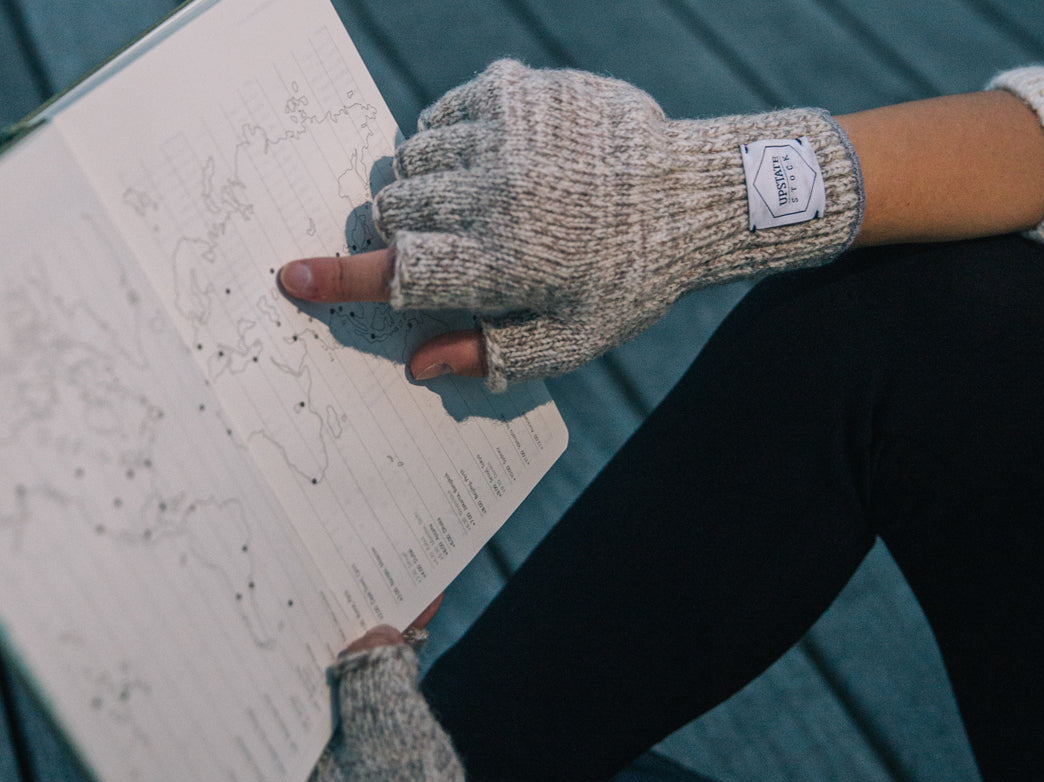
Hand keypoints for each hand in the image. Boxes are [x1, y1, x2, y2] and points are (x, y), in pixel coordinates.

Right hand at [281, 60, 862, 391]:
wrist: (687, 194)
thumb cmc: (627, 280)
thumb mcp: (571, 339)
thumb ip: (490, 354)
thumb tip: (418, 366)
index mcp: (506, 263)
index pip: (400, 273)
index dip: (341, 280)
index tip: (292, 278)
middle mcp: (496, 193)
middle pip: (393, 211)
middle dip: (397, 236)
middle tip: (437, 249)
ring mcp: (504, 133)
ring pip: (409, 159)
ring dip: (420, 189)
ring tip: (468, 207)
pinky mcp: (515, 90)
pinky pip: (439, 115)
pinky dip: (444, 143)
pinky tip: (486, 164)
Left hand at [288, 586, 493, 781]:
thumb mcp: (395, 737)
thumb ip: (381, 681)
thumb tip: (373, 635)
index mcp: (296, 744)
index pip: (303, 665)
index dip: (332, 621)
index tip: (356, 583)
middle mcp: (303, 759)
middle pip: (322, 679)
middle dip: (356, 635)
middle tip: (388, 590)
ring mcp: (332, 775)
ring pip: (348, 700)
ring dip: (377, 660)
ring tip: (407, 613)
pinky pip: (368, 725)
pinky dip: (389, 694)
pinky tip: (408, 666)